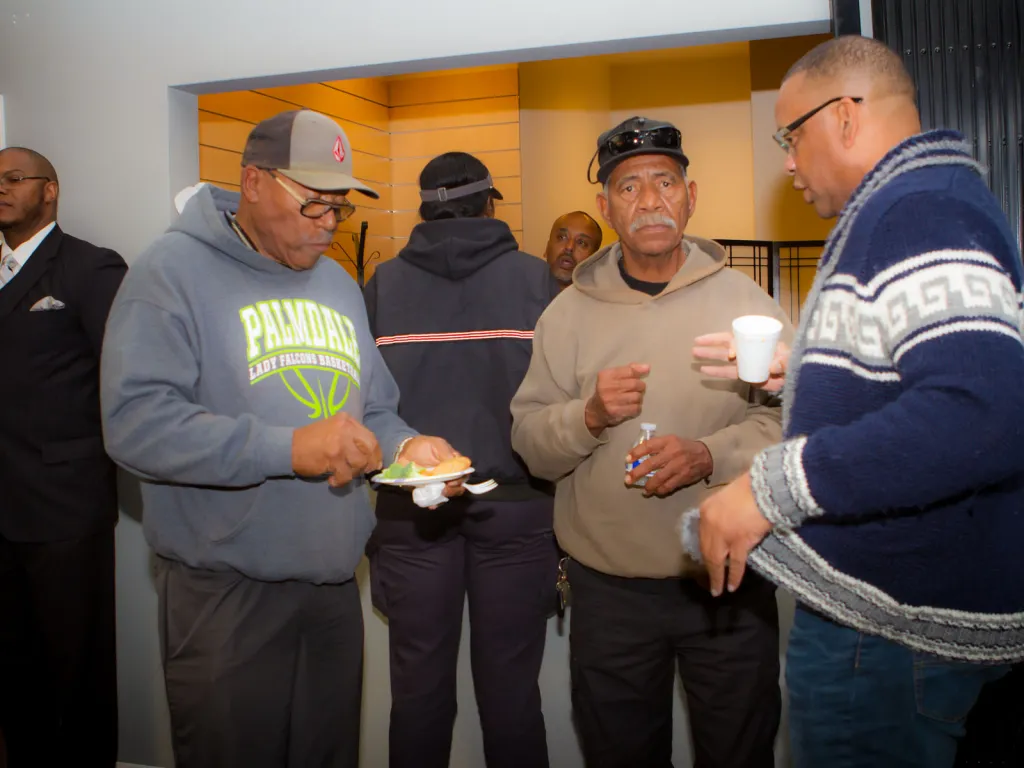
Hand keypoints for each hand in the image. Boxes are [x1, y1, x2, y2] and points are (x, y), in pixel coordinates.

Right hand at [292, 412, 382, 487]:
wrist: (288, 447)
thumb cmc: (311, 440)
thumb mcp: (334, 430)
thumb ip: (351, 437)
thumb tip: (371, 455)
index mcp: (347, 420)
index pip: (370, 437)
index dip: (376, 453)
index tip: (375, 462)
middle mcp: (345, 428)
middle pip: (370, 448)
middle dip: (370, 463)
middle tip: (365, 472)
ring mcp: (340, 442)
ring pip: (360, 463)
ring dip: (353, 473)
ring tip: (343, 474)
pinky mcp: (333, 457)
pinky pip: (346, 474)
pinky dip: (341, 481)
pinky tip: (333, 480)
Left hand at [397, 436, 466, 500]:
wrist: (404, 452)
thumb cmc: (422, 446)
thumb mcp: (436, 445)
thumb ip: (446, 454)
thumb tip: (458, 466)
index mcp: (453, 462)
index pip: (464, 472)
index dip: (462, 478)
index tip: (453, 481)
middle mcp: (449, 474)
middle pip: (459, 485)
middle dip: (454, 489)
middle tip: (445, 489)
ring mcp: (439, 483)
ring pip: (448, 493)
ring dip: (445, 497)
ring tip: (438, 497)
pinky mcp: (429, 490)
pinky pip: (435, 499)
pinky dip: (434, 503)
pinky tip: (431, 504)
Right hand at [584, 363, 649, 435]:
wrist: (596, 410)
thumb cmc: (608, 390)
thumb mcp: (613, 377)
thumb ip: (628, 370)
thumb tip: (647, 367)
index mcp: (606, 375)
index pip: (629, 371)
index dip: (640, 371)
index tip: (646, 371)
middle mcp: (606, 387)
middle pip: (634, 384)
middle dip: (641, 386)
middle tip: (639, 388)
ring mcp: (610, 401)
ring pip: (637, 397)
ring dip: (639, 397)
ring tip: (634, 398)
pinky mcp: (615, 412)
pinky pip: (635, 408)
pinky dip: (637, 407)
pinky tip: (632, 406)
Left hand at [626, 436, 712, 495]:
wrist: (707, 455)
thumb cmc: (684, 447)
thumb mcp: (671, 440)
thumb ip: (657, 446)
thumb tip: (638, 456)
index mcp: (668, 441)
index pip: (648, 446)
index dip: (636, 453)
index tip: (627, 460)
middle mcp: (672, 453)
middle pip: (651, 464)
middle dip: (637, 473)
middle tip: (628, 479)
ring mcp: (678, 466)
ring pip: (659, 478)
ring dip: (648, 486)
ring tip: (643, 490)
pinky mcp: (683, 477)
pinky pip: (669, 486)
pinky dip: (660, 490)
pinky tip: (655, 492)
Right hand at [692, 332, 788, 392]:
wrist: (794, 377)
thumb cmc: (791, 362)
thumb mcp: (790, 359)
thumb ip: (785, 362)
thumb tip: (772, 366)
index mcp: (757, 341)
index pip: (741, 339)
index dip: (732, 345)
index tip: (731, 355)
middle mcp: (748, 349)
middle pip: (727, 344)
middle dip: (711, 344)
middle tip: (695, 343)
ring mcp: (744, 362)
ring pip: (723, 357)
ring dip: (709, 355)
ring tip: (694, 353)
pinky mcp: (743, 374)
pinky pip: (727, 372)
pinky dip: (715, 371)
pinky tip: (703, 370)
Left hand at [698, 472, 772, 595]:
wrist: (765, 487)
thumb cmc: (750, 490)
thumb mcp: (727, 499)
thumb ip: (722, 514)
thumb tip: (725, 530)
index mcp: (705, 511)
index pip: (702, 536)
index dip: (705, 552)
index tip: (707, 563)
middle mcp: (710, 523)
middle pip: (707, 551)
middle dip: (709, 568)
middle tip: (711, 583)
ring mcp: (723, 534)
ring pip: (718, 560)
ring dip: (718, 577)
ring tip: (718, 590)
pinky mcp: (739, 542)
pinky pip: (736, 563)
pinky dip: (734, 576)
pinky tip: (732, 586)